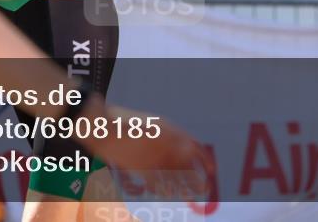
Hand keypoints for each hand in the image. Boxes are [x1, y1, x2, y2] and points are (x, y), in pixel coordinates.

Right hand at [82, 100, 213, 200]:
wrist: (105, 127)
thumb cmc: (126, 122)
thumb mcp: (154, 123)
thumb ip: (170, 135)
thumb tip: (185, 148)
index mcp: (171, 131)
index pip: (196, 148)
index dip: (206, 161)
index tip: (211, 170)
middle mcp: (167, 145)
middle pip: (190, 167)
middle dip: (198, 179)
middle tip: (204, 187)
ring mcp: (157, 157)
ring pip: (177, 179)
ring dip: (185, 189)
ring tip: (190, 195)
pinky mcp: (145, 170)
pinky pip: (160, 185)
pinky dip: (165, 190)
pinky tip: (167, 193)